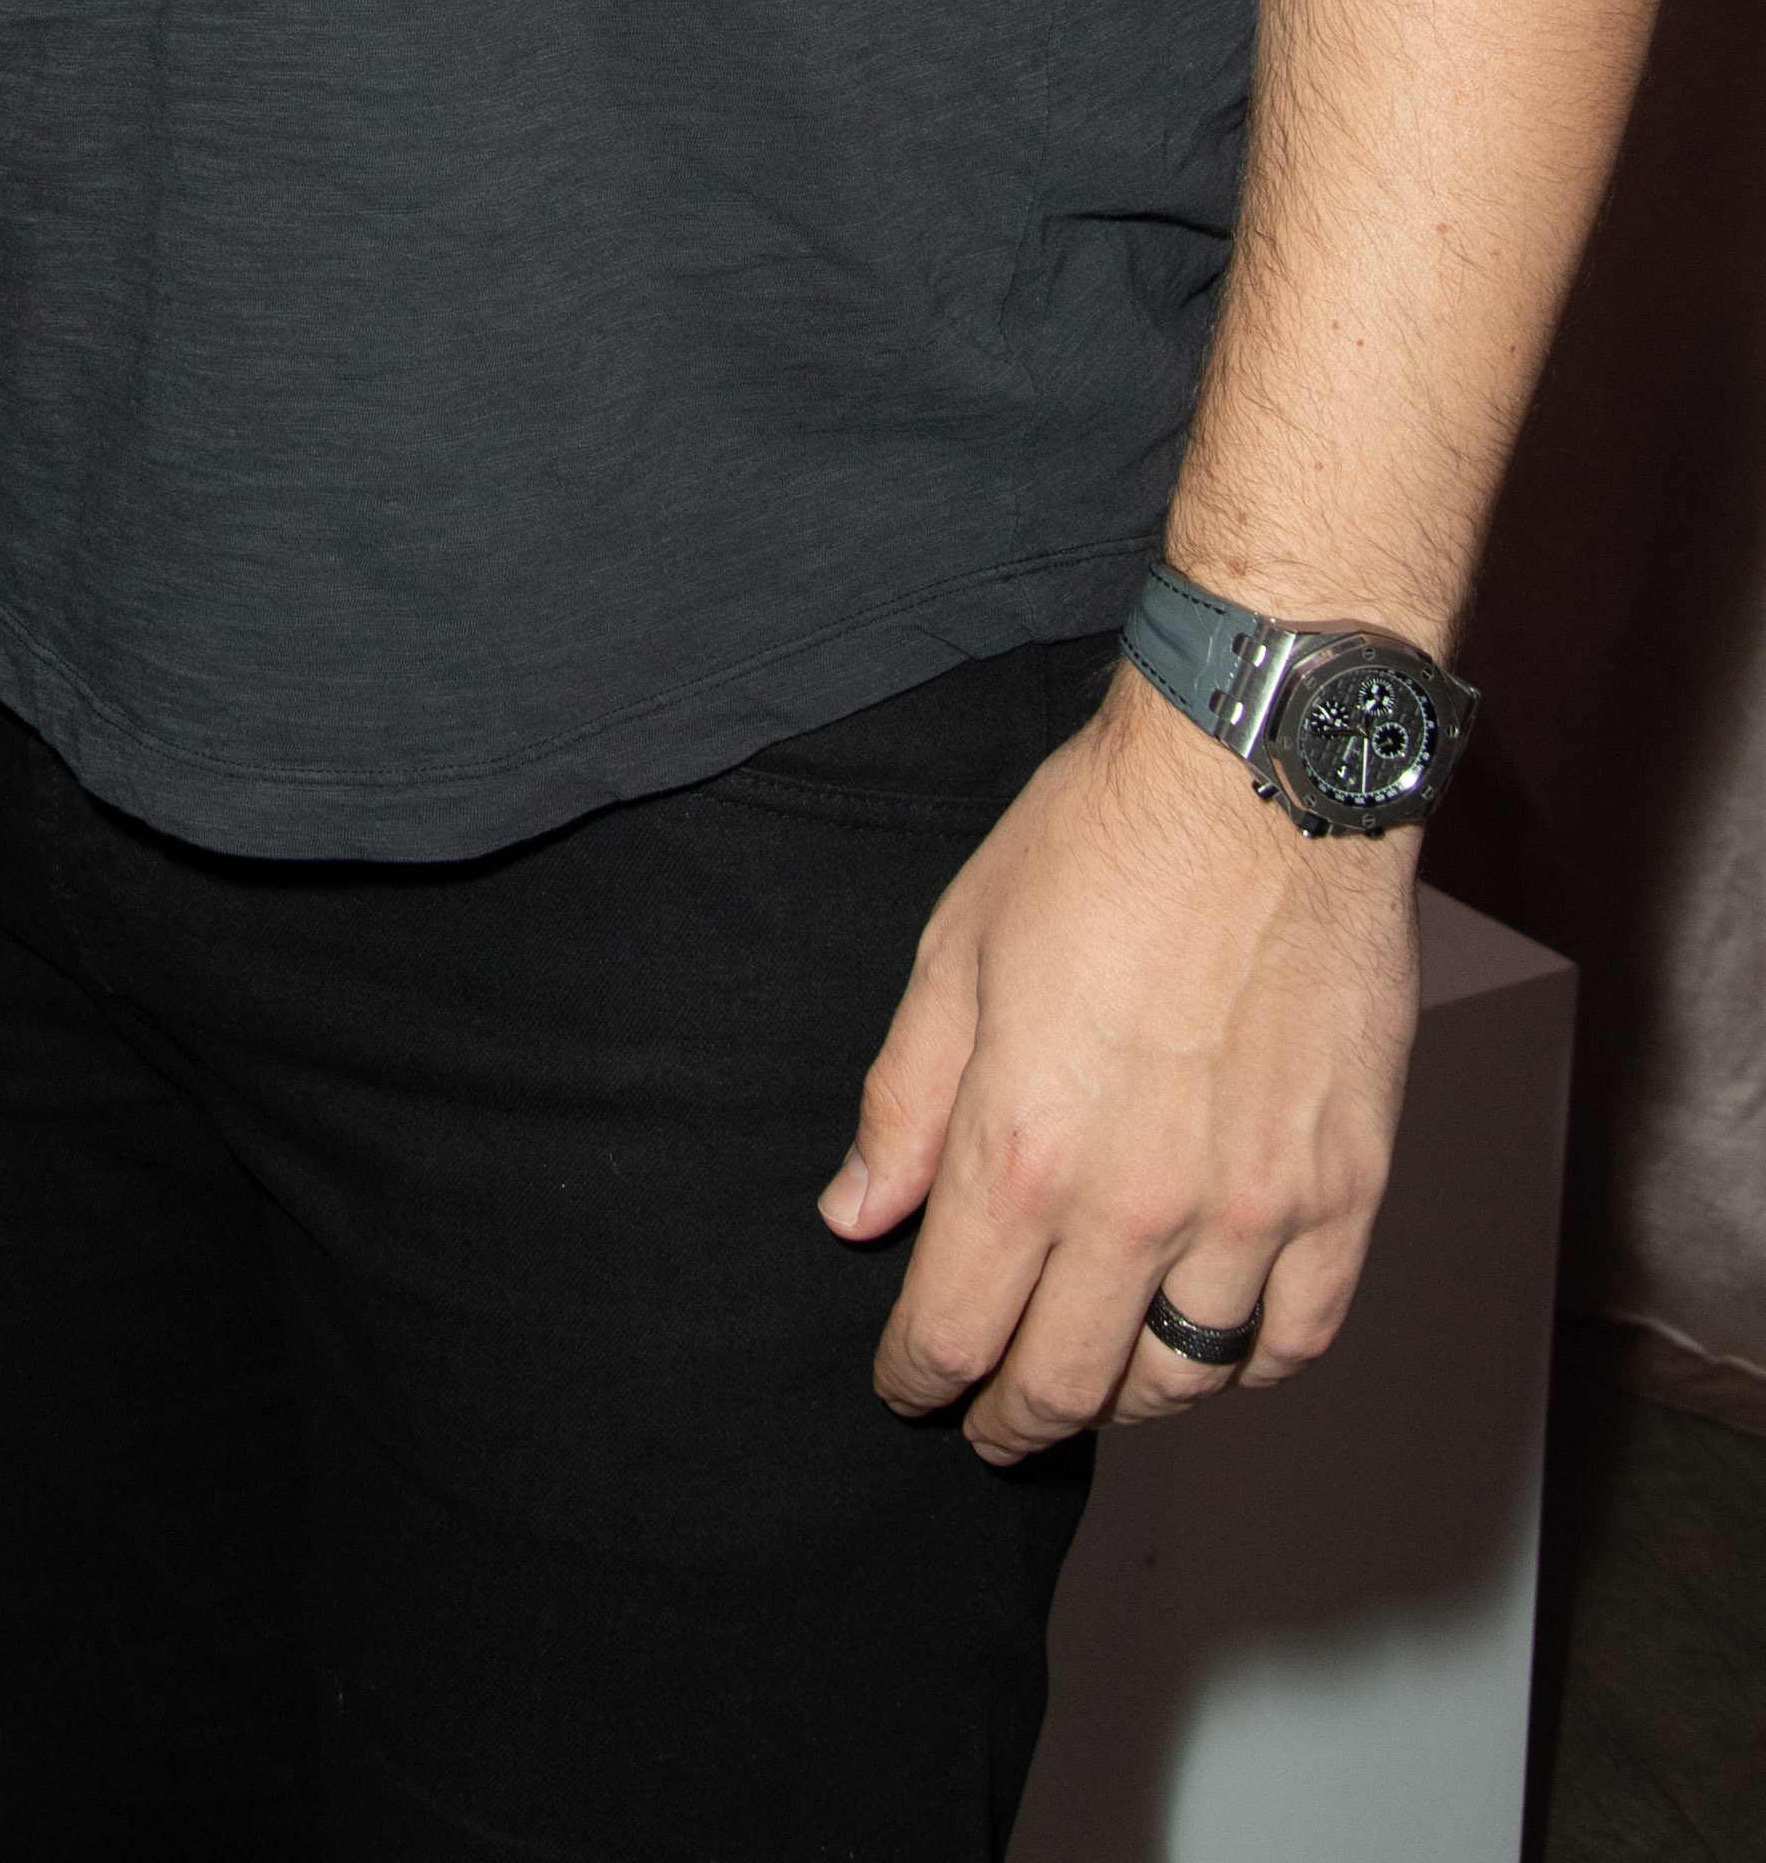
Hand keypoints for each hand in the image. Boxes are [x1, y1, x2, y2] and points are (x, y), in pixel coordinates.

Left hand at [817, 667, 1418, 1459]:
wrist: (1262, 780)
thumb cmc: (1100, 844)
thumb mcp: (956, 951)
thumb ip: (906, 1104)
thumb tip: (857, 1214)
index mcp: (1024, 1149)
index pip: (955, 1328)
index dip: (919, 1376)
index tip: (908, 1384)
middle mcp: (1138, 1204)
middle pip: (1065, 1382)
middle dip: (1010, 1420)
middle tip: (989, 1422)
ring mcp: (1253, 1207)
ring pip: (1184, 1380)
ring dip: (1125, 1400)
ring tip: (1095, 1380)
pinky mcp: (1345, 1190)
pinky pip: (1297, 1336)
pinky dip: (1246, 1365)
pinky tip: (1213, 1346)